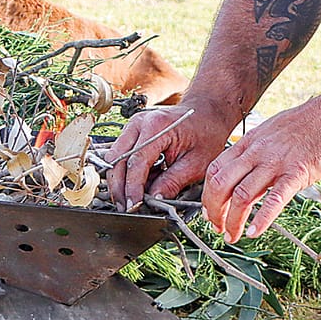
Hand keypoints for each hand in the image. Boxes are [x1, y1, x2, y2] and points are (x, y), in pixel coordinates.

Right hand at [107, 98, 240, 210]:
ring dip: (119, 180)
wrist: (206, 112)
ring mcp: (133, 126)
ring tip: (129, 199)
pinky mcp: (132, 132)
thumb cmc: (205, 132)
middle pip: (117, 159)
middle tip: (125, 207)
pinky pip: (121, 155)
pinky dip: (125, 172)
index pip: (136, 162)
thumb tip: (154, 199)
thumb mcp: (197, 163)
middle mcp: (139, 123)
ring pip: (114, 158)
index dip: (132, 187)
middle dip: (118, 187)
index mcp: (157, 127)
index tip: (133, 205)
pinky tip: (136, 185)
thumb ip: (173, 182)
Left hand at [198, 96, 320, 239]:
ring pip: (241, 195)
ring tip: (233, 236)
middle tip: (218, 228)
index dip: (208, 194)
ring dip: (233, 220)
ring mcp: (275, 162)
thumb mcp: (274, 131)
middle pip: (220, 184)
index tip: (211, 211)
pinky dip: (262, 219)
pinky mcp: (297, 173)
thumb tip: (250, 172)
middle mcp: (257, 152)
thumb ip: (259, 151)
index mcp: (250, 142)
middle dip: (214, 211)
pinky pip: (274, 199)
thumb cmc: (312, 122)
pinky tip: (254, 232)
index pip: (215, 170)